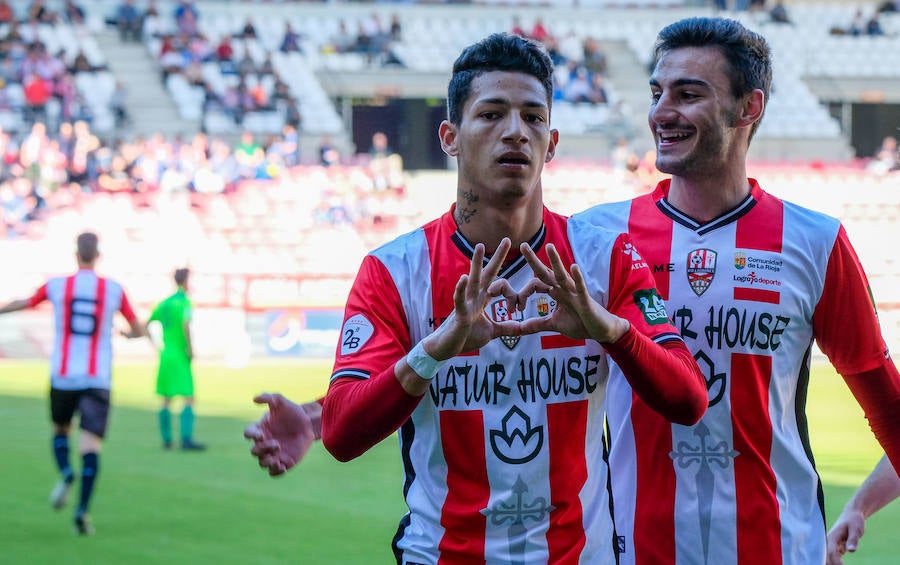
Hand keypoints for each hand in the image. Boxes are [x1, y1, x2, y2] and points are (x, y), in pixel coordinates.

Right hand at [243, 394, 317, 475]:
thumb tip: (254, 399)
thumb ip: (269, 398)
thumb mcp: (281, 401)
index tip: (260, 434)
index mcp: (260, 429)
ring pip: (262, 463)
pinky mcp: (283, 462)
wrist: (308, 423)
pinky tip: (282, 467)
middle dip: (263, 449)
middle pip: (254, 451)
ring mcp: (272, 454)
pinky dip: (275, 472)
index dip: (251, 435)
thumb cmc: (292, 412)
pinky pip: (274, 472)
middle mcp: (264, 443)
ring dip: (267, 462)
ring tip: (276, 460)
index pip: (249, 433)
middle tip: (276, 444)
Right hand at [425, 238, 522, 357]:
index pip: (501, 285)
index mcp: (483, 299)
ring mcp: (466, 303)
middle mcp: (475, 297)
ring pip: (473, 279)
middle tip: (507, 239)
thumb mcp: (491, 333)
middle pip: (487, 273)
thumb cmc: (465, 337)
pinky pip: (459, 299)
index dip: (513, 295)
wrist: (447, 348)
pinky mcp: (459, 313)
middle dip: (497, 257)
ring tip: (480, 246)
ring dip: (476, 263)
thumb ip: (506, 328)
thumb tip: (522, 327)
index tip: (517, 309)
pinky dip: (461, 288)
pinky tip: (463, 277)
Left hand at [491, 242, 627, 342]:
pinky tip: (573, 267)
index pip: (535, 284)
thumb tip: (520, 328)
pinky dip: (577, 277)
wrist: (601, 331)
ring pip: (562, 274)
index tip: (515, 307)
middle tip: (522, 246)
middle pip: (545, 272)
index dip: (523, 293)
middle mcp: (563, 289)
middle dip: (534, 260)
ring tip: (549, 246)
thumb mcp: (554, 325)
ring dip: (555, 261)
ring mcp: (574, 292)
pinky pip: (581, 287)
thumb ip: (537, 324)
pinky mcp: (585, 300)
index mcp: (555, 293)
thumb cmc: (580, 323)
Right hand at [826, 508, 865, 564]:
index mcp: (832, 537)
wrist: (851, 515)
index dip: (836, 562)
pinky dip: (836, 563)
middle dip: (831, 564)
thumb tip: (852, 550)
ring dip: (832, 564)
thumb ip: (853, 539)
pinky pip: (833, 558)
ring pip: (828, 559)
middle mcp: (829, 542)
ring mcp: (832, 545)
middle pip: (826, 557)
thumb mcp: (856, 528)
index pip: (831, 553)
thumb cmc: (854, 520)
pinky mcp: (836, 548)